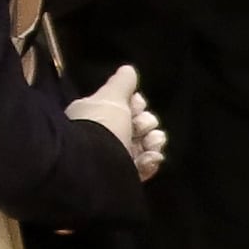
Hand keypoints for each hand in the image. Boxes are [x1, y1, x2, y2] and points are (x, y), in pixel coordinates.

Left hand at [68, 62, 166, 179]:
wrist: (96, 167)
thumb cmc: (101, 126)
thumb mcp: (112, 97)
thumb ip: (122, 82)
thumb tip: (128, 69)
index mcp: (94, 116)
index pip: (122, 106)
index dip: (136, 103)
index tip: (138, 103)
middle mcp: (102, 138)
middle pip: (136, 126)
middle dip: (147, 123)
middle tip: (142, 126)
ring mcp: (113, 159)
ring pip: (144, 147)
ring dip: (154, 142)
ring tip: (152, 144)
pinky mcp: (124, 179)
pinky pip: (144, 167)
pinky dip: (151, 161)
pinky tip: (151, 158)